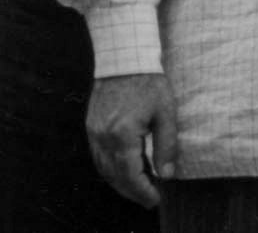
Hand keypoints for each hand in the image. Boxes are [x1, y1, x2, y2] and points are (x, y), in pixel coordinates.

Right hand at [87, 72, 176, 208]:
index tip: (155, 199)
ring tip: (138, 187)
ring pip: (103, 168)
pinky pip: (97, 156)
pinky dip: (110, 168)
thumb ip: (166, 145)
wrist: (124, 58)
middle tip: (148, 198)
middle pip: (114, 176)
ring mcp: (94, 131)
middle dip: (131, 191)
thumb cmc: (148, 82)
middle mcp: (103, 136)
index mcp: (122, 134)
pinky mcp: (91, 125)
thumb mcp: (165, 113)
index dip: (143, 191)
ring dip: (119, 183)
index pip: (130, 175)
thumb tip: (166, 174)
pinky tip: (123, 169)